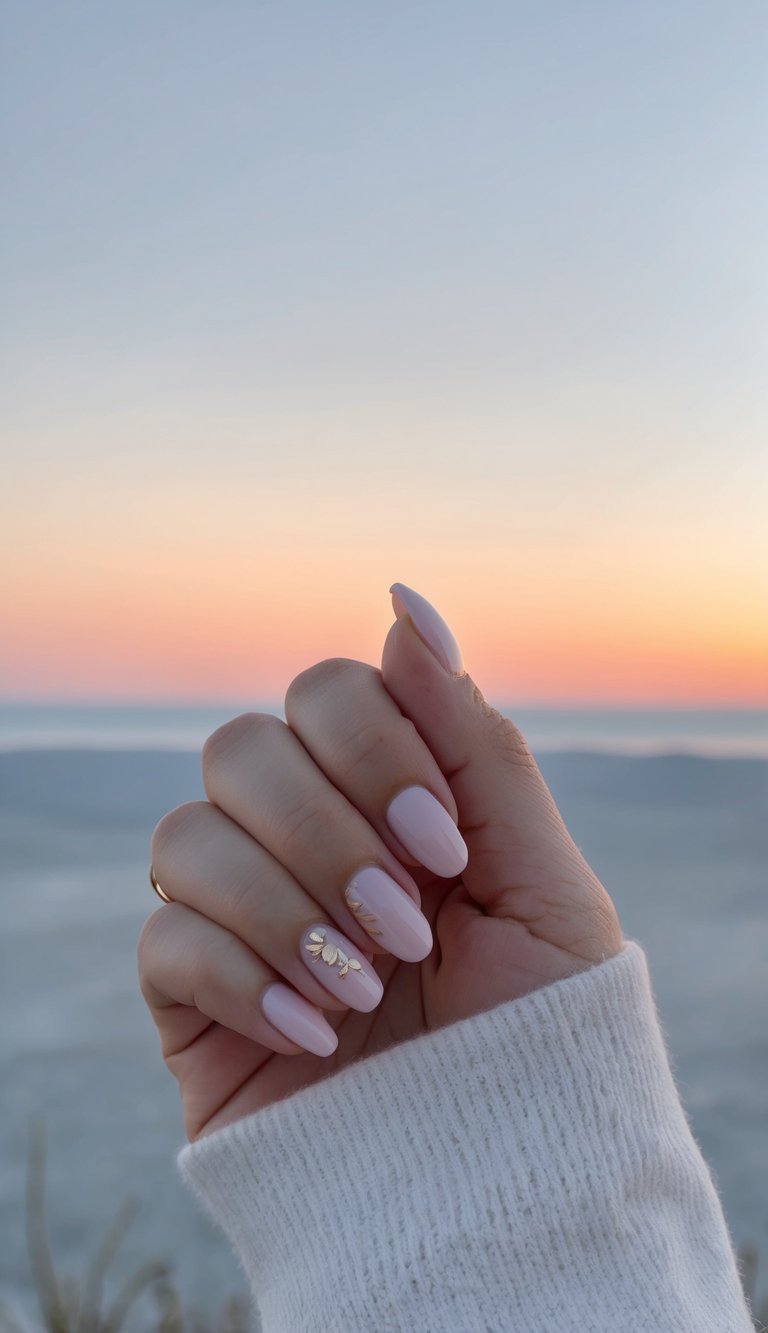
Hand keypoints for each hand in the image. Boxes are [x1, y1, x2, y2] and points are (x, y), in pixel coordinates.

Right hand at [137, 585, 622, 1141]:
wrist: (504, 1178)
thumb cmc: (537, 1027)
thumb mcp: (540, 877)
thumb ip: (473, 740)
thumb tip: (405, 604)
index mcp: (384, 797)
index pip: (325, 691)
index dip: (376, 749)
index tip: (445, 844)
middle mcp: (301, 840)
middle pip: (241, 748)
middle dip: (327, 831)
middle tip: (407, 921)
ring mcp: (241, 913)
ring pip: (186, 834)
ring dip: (286, 907)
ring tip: (367, 989)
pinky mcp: (192, 997)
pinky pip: (162, 939)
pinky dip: (242, 977)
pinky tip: (316, 1033)